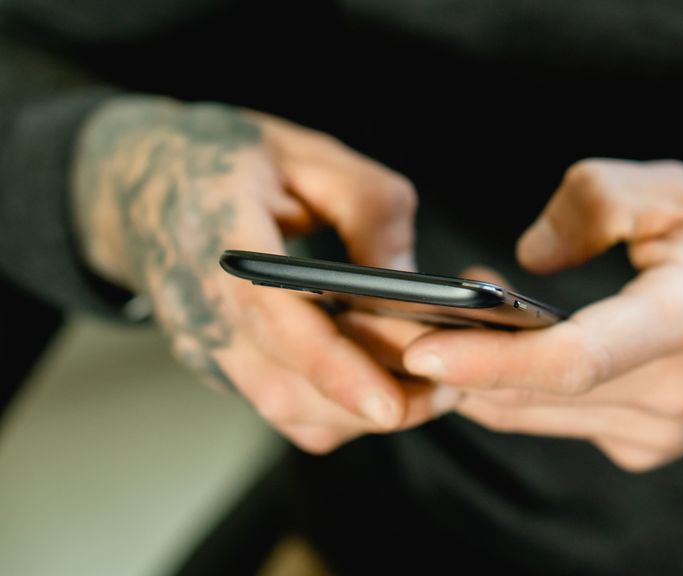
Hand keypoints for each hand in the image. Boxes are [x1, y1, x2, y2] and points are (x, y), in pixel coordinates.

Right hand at [71, 96, 456, 452]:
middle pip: (287, 388)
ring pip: (288, 411)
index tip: (390, 402)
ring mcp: (204, 344)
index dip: (333, 367)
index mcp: (216, 236)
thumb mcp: (304, 151)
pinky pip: (282, 405)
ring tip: (429, 390)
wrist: (135, 184)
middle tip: (450, 390)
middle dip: (375, 403)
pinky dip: (338, 408)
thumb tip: (409, 278)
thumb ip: (368, 205)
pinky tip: (382, 380)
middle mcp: (200, 307)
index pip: (273, 318)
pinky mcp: (218, 364)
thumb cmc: (224, 158)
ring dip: (361, 414)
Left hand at [402, 159, 682, 471]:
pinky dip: (527, 393)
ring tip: (450, 327)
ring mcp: (667, 430)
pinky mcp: (655, 446)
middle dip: (460, 366)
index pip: (572, 360)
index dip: (489, 361)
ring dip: (486, 379)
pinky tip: (517, 351)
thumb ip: (593, 201)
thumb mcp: (679, 188)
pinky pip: (567, 425)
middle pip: (538, 396)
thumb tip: (526, 257)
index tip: (424, 350)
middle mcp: (676, 391)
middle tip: (405, 322)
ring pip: (542, 418)